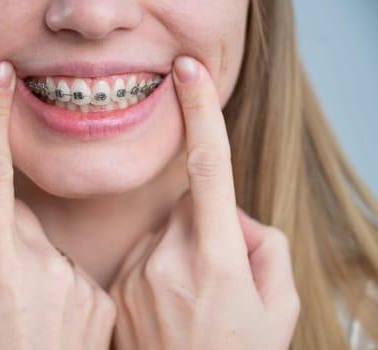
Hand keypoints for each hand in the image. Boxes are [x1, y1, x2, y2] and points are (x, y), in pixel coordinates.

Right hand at [0, 62, 115, 349]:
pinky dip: (55, 287)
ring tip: (25, 319)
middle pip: (16, 222)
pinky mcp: (100, 299)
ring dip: (27, 268)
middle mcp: (42, 269)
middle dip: (0, 242)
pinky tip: (51, 325)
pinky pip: (70, 271)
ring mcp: (77, 282)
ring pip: (41, 247)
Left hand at [108, 56, 299, 349]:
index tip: (188, 73)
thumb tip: (233, 217)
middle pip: (189, 206)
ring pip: (166, 231)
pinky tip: (167, 307)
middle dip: (208, 224)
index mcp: (216, 258)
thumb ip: (264, 246)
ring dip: (183, 249)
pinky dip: (159, 268)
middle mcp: (169, 258)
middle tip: (218, 273)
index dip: (200, 113)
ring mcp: (136, 273)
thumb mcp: (279, 306)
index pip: (209, 167)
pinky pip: (144, 255)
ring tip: (192, 300)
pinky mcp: (116, 287)